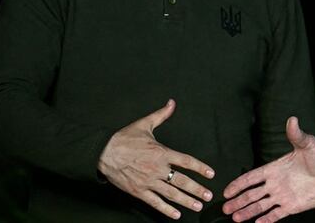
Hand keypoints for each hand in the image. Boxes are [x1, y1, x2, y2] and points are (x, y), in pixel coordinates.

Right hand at [97, 99, 215, 219]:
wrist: (103, 152)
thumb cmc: (124, 138)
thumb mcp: (144, 124)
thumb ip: (161, 115)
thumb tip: (172, 103)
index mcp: (161, 152)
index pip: (186, 161)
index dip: (200, 167)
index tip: (210, 173)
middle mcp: (157, 169)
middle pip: (182, 181)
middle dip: (197, 189)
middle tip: (209, 195)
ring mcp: (148, 181)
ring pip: (171, 194)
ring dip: (186, 201)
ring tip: (198, 206)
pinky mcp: (138, 191)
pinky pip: (155, 202)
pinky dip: (166, 210)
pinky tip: (176, 214)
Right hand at [222, 116, 314, 221]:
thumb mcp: (307, 144)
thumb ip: (296, 134)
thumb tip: (292, 119)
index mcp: (274, 169)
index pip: (252, 177)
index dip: (238, 184)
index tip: (226, 190)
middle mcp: (275, 184)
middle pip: (252, 194)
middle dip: (238, 200)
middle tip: (225, 207)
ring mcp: (282, 196)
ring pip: (260, 206)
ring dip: (248, 212)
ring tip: (235, 218)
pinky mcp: (291, 206)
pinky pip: (276, 214)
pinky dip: (266, 220)